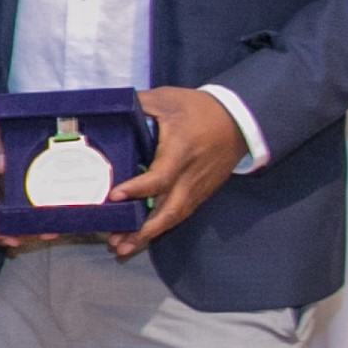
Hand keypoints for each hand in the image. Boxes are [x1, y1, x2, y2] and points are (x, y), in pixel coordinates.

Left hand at [111, 86, 247, 255]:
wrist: (239, 121)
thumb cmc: (199, 108)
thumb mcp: (167, 99)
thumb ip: (138, 103)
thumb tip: (108, 106)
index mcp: (181, 152)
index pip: (160, 177)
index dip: (138, 189)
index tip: (115, 196)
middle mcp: (191, 176)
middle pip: (169, 210)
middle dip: (143, 230)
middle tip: (116, 244)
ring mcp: (198, 187)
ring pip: (174, 217)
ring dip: (149, 234)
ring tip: (121, 248)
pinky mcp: (201, 192)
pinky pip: (180, 213)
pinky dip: (160, 227)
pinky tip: (140, 237)